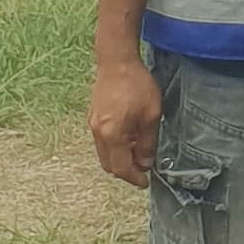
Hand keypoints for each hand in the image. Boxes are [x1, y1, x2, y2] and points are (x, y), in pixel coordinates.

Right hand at [90, 51, 162, 186]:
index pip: (121, 168)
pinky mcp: (93, 117)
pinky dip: (115, 147)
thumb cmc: (137, 85)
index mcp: (112, 134)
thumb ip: (148, 143)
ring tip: (139, 153)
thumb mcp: (151, 115)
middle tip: (144, 170)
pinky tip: (130, 139)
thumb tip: (145, 163)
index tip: (146, 182)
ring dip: (120, 159)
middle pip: (109, 165)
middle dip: (126, 171)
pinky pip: (102, 142)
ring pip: (105, 154)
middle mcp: (97, 133)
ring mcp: (93, 125)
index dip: (134, 178)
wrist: (117, 60)